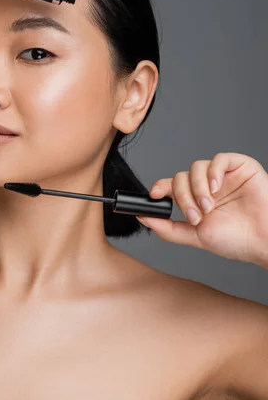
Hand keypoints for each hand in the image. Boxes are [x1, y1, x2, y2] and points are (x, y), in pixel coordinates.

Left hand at [137, 153, 267, 265]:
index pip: (171, 186)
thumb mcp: (196, 236)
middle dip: (183, 196)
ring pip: (196, 167)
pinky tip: (216, 188)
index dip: (160, 187)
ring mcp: (222, 175)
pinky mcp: (239, 166)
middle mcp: (206, 186)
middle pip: (181, 177)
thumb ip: (169, 228)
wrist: (264, 240)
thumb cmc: (236, 240)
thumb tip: (144, 218)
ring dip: (197, 187)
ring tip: (209, 206)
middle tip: (195, 215)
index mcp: (195, 200)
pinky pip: (219, 159)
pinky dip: (213, 172)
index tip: (154, 195)